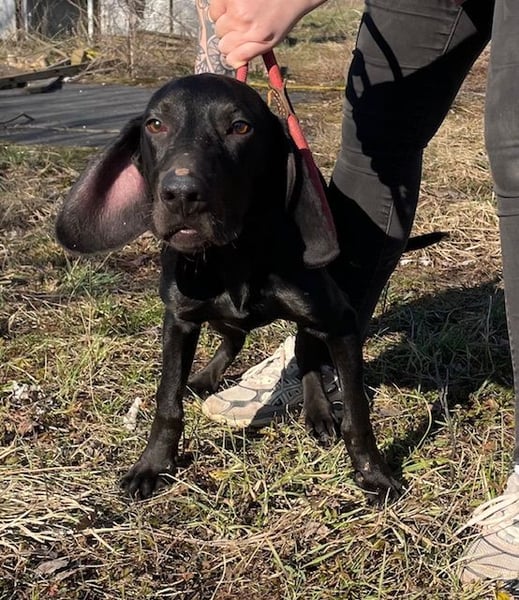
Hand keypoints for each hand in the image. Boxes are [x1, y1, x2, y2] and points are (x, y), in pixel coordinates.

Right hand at [208, 0, 327, 67]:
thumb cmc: (281, 16)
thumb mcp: (270, 41)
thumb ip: (250, 53)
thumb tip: (233, 62)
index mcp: (254, 36)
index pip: (229, 55)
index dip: (233, 49)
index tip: (238, 42)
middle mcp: (242, 21)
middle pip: (221, 39)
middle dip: (229, 33)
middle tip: (243, 23)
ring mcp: (235, 6)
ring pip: (216, 22)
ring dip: (224, 18)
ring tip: (240, 12)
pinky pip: (214, 8)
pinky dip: (221, 6)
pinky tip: (235, 3)